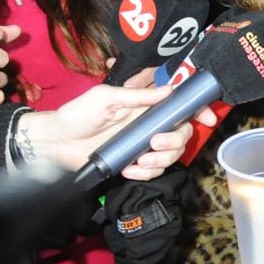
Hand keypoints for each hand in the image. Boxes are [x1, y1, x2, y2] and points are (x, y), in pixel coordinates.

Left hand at [21, 83, 215, 177]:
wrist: (56, 143)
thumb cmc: (77, 114)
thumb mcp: (105, 99)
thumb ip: (136, 96)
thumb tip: (168, 90)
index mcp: (144, 106)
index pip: (178, 106)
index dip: (197, 110)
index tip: (207, 118)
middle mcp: (147, 125)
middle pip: (181, 133)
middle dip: (175, 140)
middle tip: (155, 142)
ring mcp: (141, 146)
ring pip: (170, 155)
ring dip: (161, 160)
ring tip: (141, 162)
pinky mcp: (133, 164)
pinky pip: (153, 171)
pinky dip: (146, 173)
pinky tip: (130, 170)